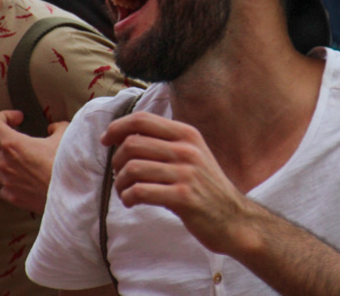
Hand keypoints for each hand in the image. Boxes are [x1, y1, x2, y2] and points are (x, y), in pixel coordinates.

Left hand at [0, 110, 68, 212]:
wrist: (70, 194)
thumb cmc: (66, 165)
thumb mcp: (66, 136)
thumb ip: (57, 127)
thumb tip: (54, 128)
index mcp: (13, 144)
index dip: (3, 116)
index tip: (18, 119)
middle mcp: (5, 162)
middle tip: (11, 136)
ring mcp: (7, 181)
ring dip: (1, 160)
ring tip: (18, 158)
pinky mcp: (13, 196)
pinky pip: (2, 186)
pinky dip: (9, 180)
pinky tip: (23, 178)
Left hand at [100, 112, 261, 256]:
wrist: (234, 219)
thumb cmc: (205, 188)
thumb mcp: (192, 155)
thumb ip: (165, 143)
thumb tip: (124, 136)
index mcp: (187, 134)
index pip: (142, 119)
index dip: (117, 127)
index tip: (105, 141)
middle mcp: (187, 149)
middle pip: (132, 143)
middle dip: (117, 161)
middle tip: (120, 176)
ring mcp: (186, 173)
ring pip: (132, 168)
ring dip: (120, 183)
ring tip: (125, 192)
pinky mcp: (183, 197)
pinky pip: (140, 191)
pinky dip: (127, 197)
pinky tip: (132, 202)